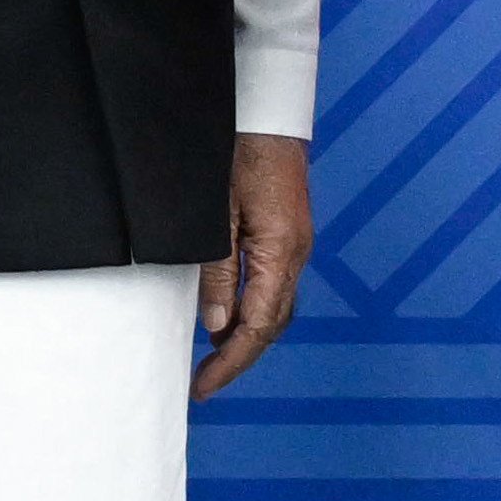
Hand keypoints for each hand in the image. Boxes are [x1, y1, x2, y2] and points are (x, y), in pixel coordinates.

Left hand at [191, 133, 313, 399]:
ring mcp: (296, 244)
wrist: (268, 112)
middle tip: (203, 381)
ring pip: (276, 307)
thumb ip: (218, 270)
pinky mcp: (290, 233)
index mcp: (281, 252)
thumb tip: (217, 324)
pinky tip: (229, 312)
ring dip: (246, 334)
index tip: (204, 387)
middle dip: (238, 356)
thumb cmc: (240, 154)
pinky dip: (253, 309)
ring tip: (210, 354)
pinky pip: (275, 286)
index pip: (258, 326)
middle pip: (272, 324)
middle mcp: (296, 254)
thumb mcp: (217, 213)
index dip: (231, 362)